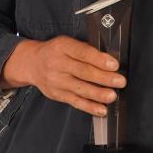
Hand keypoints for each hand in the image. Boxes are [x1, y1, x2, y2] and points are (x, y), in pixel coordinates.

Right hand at [1, 36, 125, 116]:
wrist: (32, 63)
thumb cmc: (56, 52)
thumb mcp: (67, 43)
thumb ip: (85, 50)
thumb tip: (109, 61)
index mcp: (62, 46)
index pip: (82, 52)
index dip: (99, 59)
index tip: (114, 65)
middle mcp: (57, 63)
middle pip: (83, 72)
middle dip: (104, 78)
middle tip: (120, 81)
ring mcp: (56, 81)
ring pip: (80, 88)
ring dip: (98, 94)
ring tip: (112, 96)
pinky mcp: (57, 94)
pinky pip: (75, 101)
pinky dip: (89, 107)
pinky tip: (101, 109)